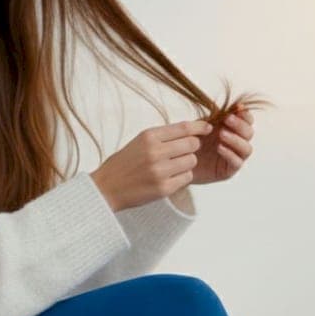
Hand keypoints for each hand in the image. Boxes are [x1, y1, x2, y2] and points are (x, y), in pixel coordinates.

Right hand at [90, 120, 212, 210]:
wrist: (106, 188)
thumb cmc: (124, 163)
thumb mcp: (140, 141)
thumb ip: (163, 136)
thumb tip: (192, 130)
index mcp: (149, 136)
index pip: (184, 127)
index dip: (200, 127)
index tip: (208, 128)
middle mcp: (155, 152)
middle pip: (192, 144)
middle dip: (192, 147)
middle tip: (184, 152)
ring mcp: (160, 171)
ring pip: (192, 161)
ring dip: (187, 163)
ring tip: (173, 166)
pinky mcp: (164, 188)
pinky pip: (187, 177)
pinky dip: (183, 177)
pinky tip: (171, 177)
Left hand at [192, 105, 254, 184]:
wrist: (179, 159)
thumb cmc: (191, 139)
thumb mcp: (203, 124)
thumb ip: (219, 116)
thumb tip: (236, 106)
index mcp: (233, 129)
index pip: (247, 120)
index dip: (245, 114)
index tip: (237, 108)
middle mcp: (236, 142)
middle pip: (249, 133)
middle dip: (240, 125)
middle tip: (227, 120)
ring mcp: (234, 156)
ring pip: (246, 149)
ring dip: (236, 140)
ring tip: (221, 134)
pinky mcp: (229, 170)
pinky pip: (236, 163)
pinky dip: (230, 154)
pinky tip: (219, 148)